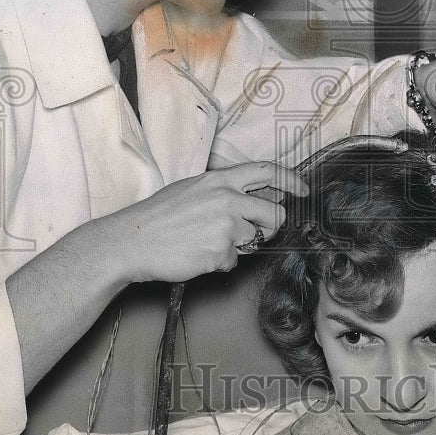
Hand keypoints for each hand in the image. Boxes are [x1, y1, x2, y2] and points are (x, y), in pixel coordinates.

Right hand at [109, 161, 308, 283]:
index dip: (290, 180)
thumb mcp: (193, 189)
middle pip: (275, 213)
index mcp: (219, 180)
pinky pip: (232, 261)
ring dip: (235, 247)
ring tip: (206, 242)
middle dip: (271, 228)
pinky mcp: (219, 252)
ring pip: (252, 241)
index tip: (303, 191)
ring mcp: (224, 225)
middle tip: (255, 234)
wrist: (132, 240)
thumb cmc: (159, 217)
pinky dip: (218, 263)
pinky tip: (197, 255)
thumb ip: (224, 191)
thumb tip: (253, 200)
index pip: (266, 171)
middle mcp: (227, 199)